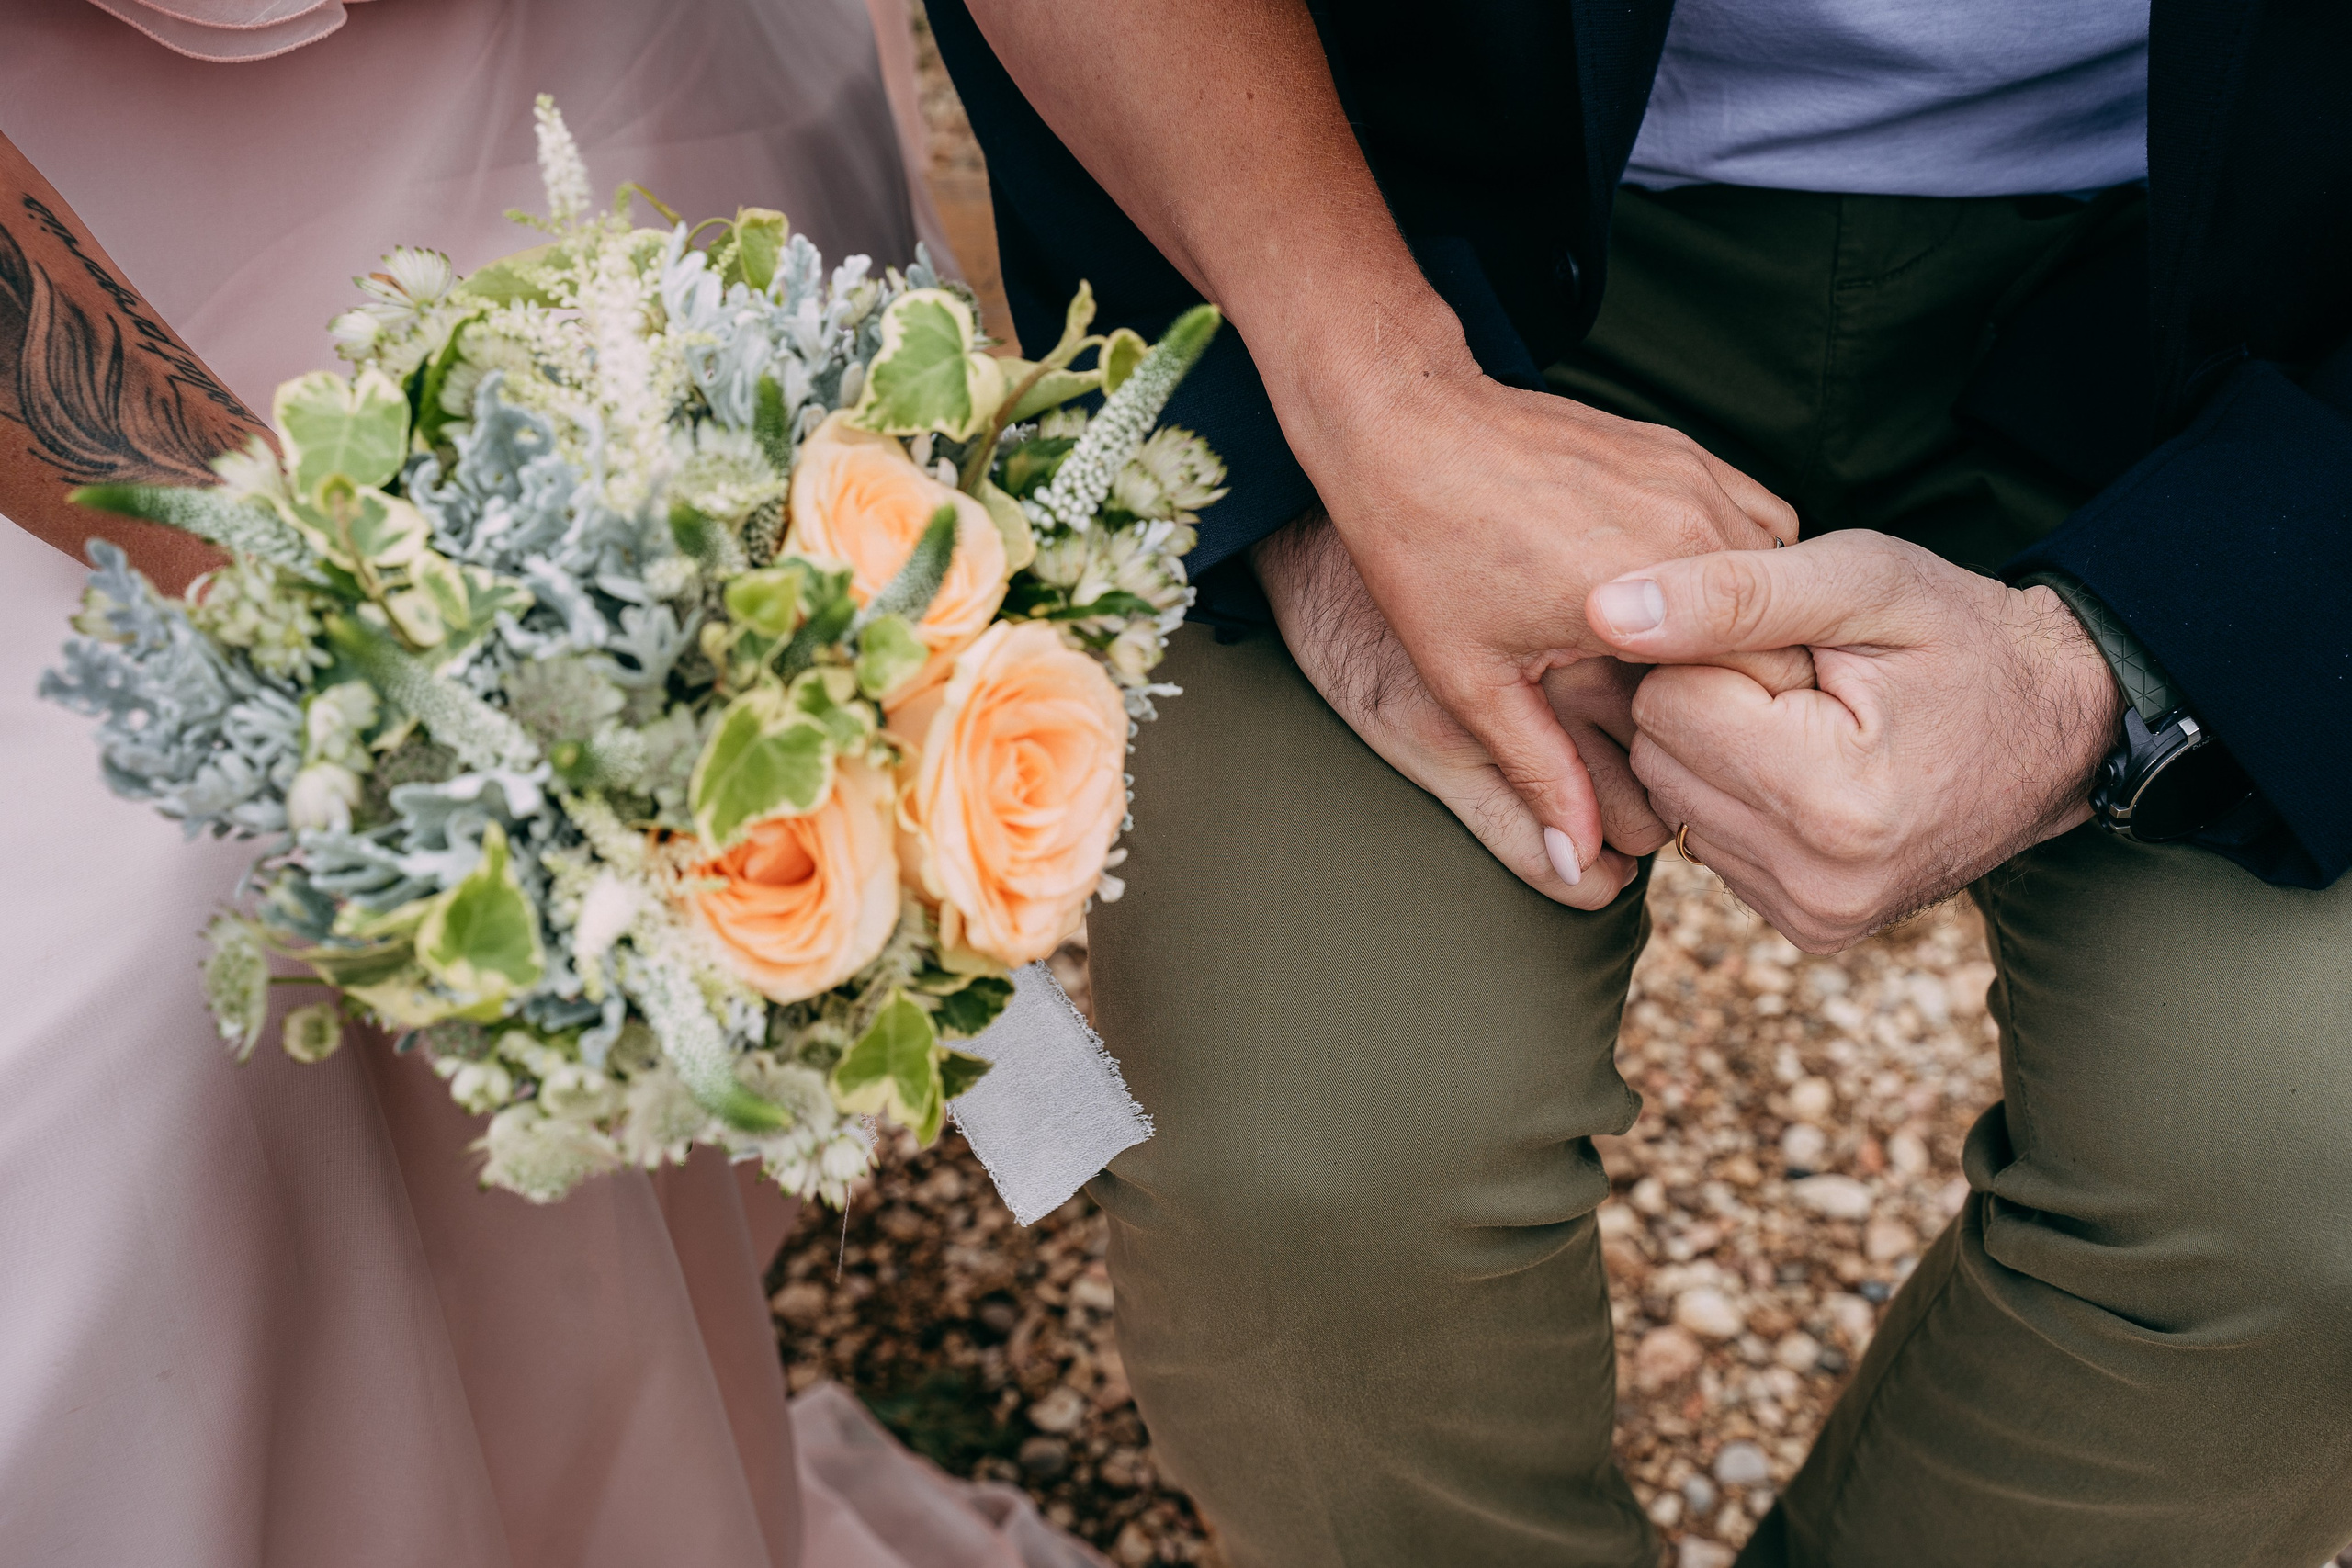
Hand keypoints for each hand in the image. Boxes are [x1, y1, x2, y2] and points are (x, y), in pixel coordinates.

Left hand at [1292, 343, 1798, 883]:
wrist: (1403, 426)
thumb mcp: (1474, 682)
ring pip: (1779, 576)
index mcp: (1648, 595)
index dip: (1749, 736)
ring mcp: (1694, 479)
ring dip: (1758, 625)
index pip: (1759, 686)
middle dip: (1760, 685)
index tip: (1721, 764)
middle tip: (1721, 727)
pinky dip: (1741, 568)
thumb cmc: (1424, 553)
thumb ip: (1540, 774)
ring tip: (1708, 670)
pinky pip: (1755, 520)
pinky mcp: (1684, 452)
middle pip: (1783, 632)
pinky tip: (1695, 605)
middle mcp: (1691, 527)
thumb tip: (1578, 867)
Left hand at [1586, 531, 2122, 951]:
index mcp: (1832, 796)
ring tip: (1814, 725)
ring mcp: (1816, 917)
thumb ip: (1728, 592)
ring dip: (1721, 752)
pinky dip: (1742, 798)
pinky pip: (1710, 842)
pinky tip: (1810, 771)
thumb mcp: (1859, 580)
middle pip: (1658, 757)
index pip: (1665, 702)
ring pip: (1673, 800)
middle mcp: (1819, 880)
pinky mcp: (1813, 930)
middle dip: (1710, 703)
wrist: (2061, 727)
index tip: (1797, 649)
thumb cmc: (1962, 636)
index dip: (1716, 652)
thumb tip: (1603, 612)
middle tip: (1807, 685)